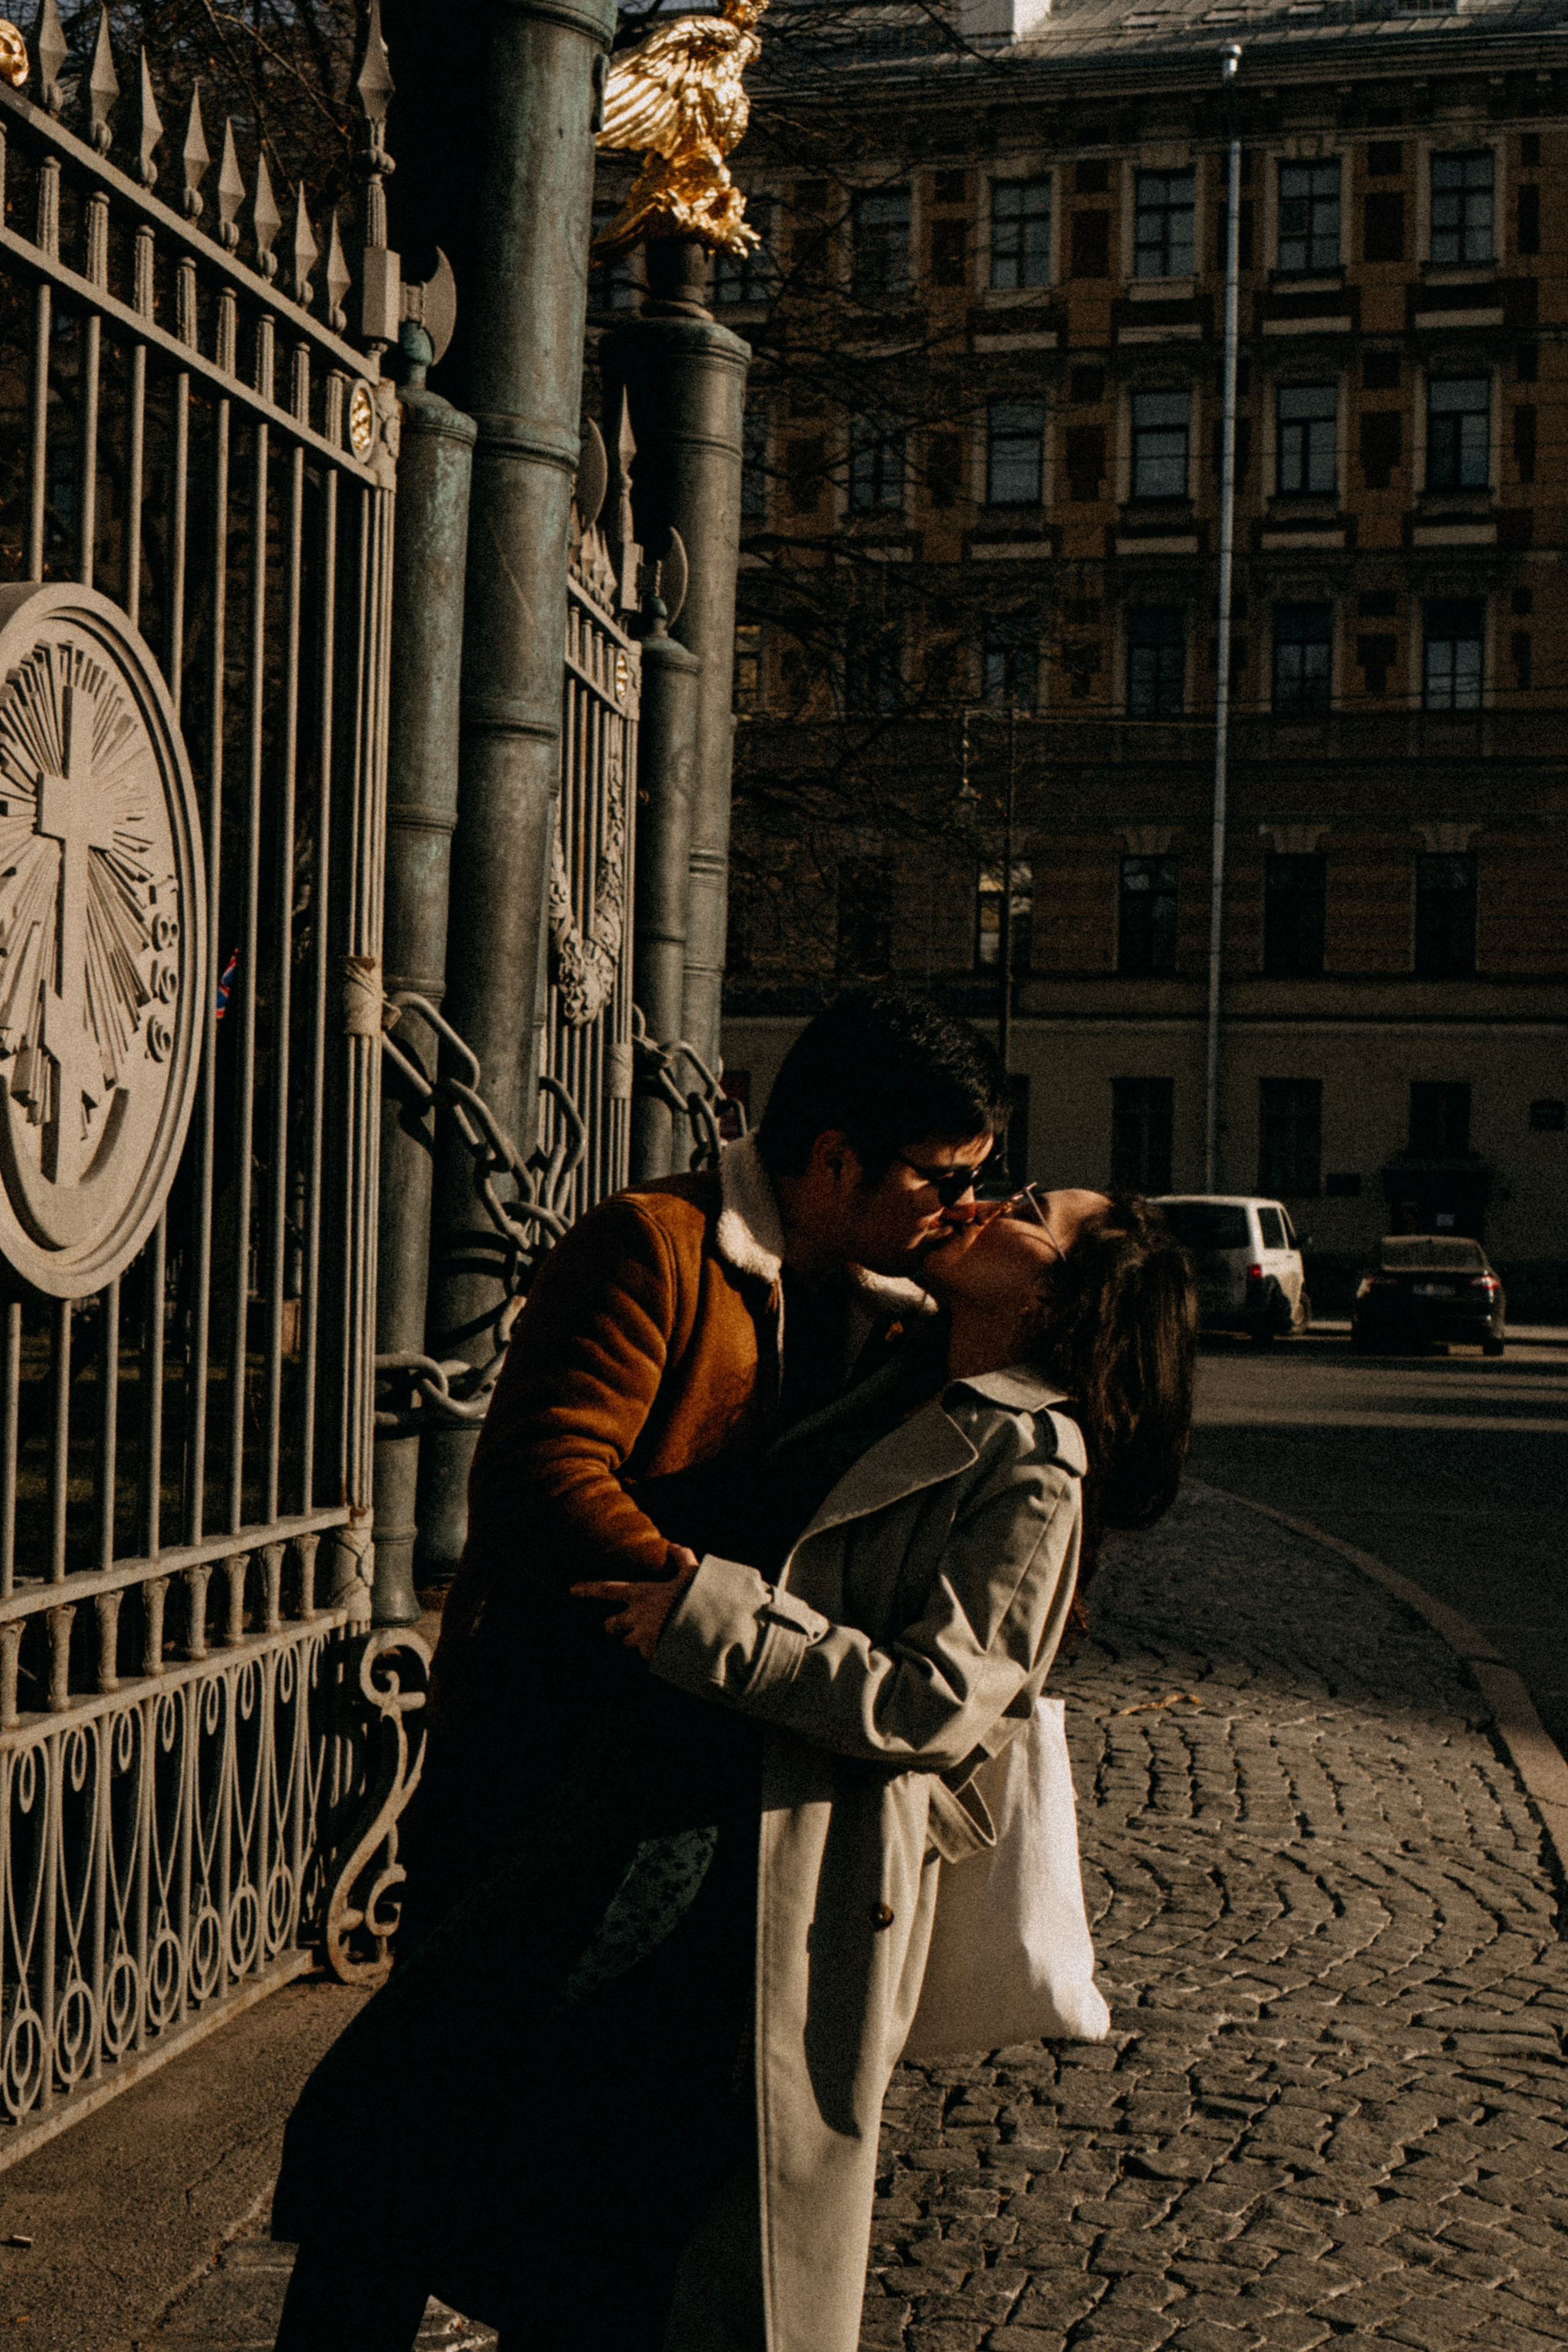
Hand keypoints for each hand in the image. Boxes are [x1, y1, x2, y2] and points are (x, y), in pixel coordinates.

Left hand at [571, 1545, 699, 1661]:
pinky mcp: (652, 1654)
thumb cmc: (698, 1598)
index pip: (607, 1590)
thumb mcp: (692, 1574)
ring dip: (636, 1640)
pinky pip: (647, 1655)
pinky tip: (667, 1648)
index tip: (573, 1589)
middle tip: (618, 1625)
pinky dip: (654, 1652)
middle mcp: (636, 1617)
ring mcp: (643, 1637)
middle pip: (611, 1625)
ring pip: (628, 1642)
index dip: (589, 1589)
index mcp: (641, 1594)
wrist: (707, 1631)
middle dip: (613, 1626)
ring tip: (652, 1636)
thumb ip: (682, 1559)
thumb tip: (674, 1546)